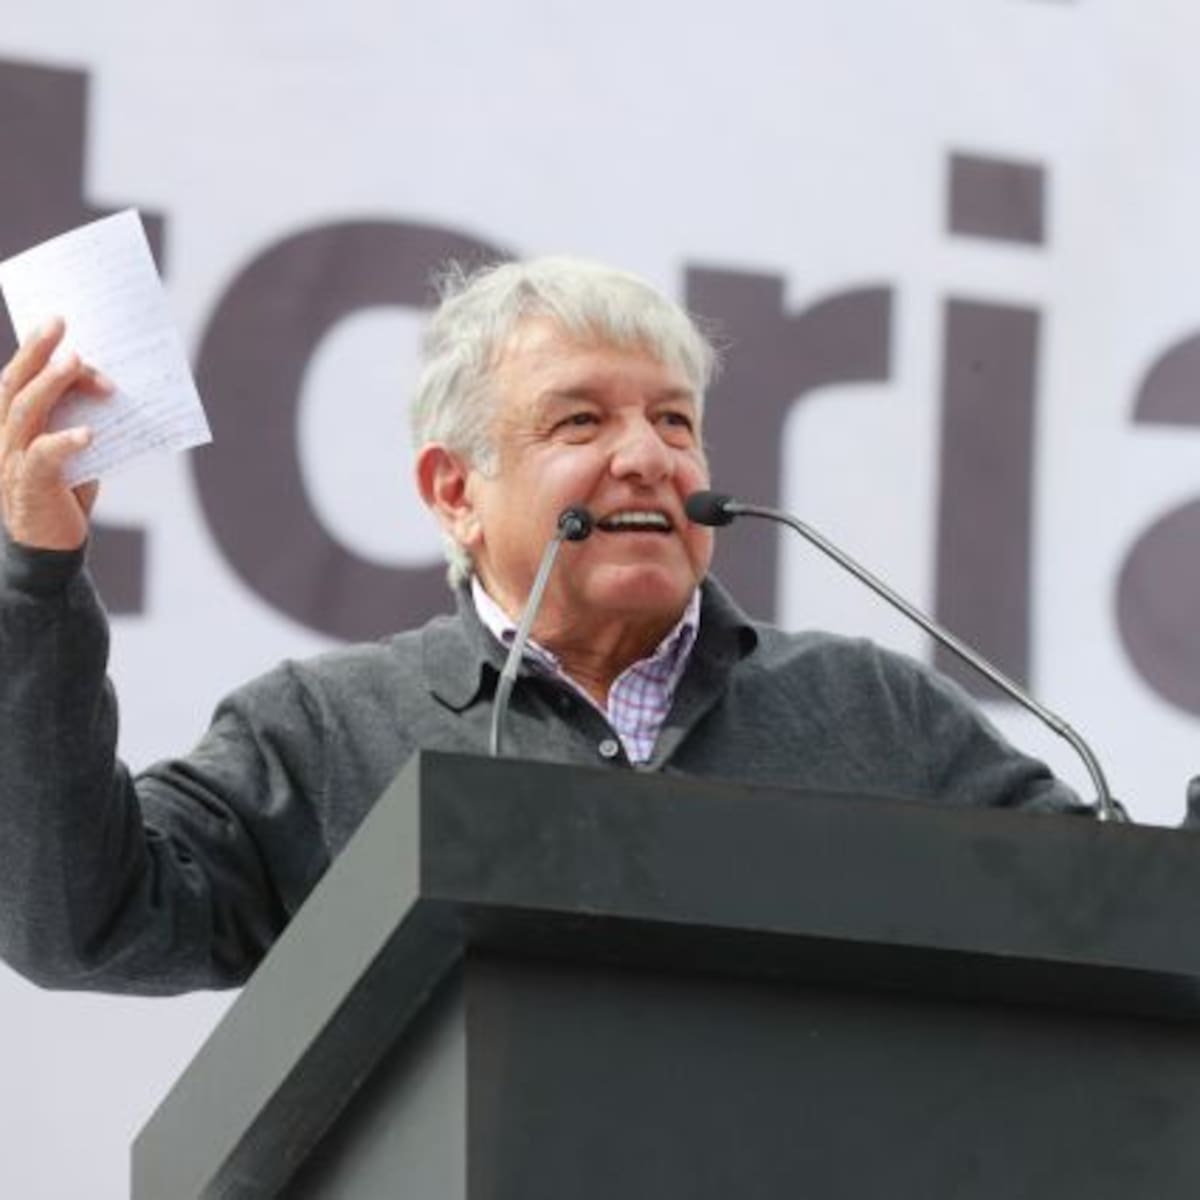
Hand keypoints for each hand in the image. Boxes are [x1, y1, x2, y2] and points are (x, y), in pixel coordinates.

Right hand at [0, 318, 111, 550]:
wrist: (52, 548)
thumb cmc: (64, 494)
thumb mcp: (73, 450)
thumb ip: (79, 419)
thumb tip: (112, 387)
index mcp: (9, 426)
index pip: (16, 379)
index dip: (33, 349)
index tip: (56, 322)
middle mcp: (3, 438)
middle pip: (13, 384)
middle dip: (36, 350)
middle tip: (60, 322)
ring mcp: (11, 461)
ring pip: (24, 412)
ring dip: (50, 384)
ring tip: (76, 362)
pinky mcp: (29, 487)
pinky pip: (44, 457)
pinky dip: (64, 441)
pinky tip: (88, 432)